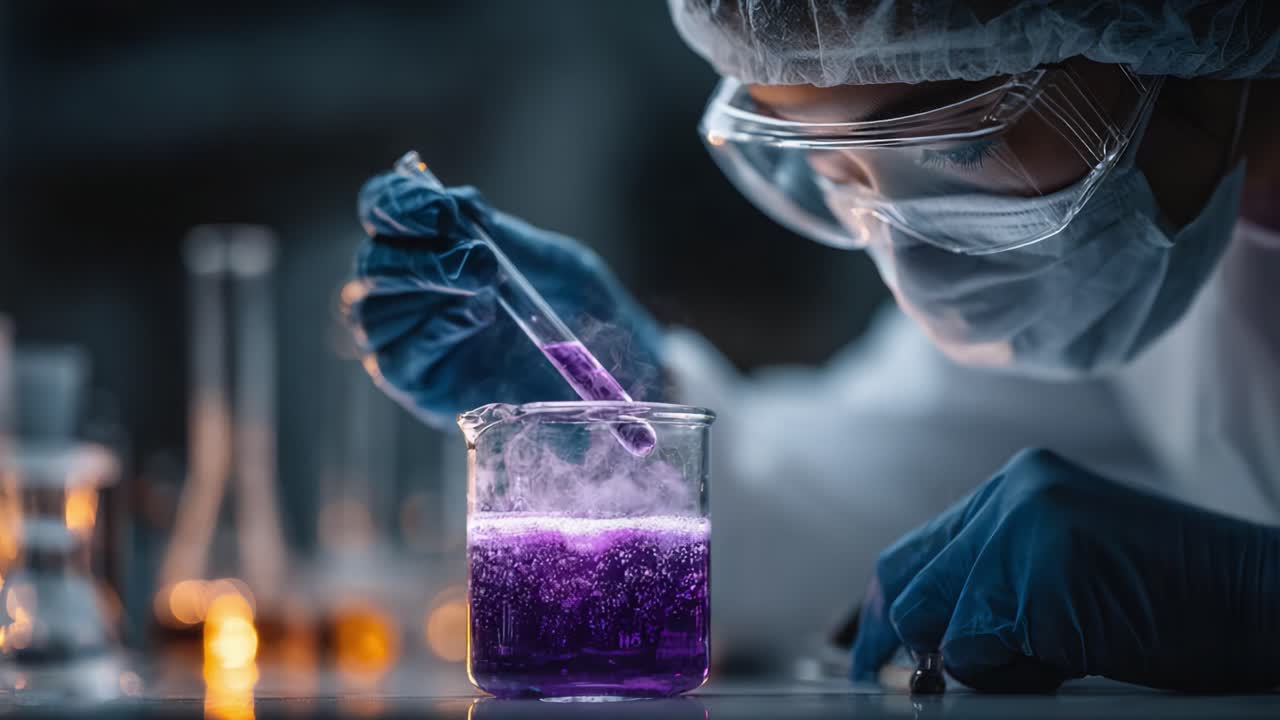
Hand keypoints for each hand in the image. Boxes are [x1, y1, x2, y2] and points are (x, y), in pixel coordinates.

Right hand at [345, 170, 664, 426]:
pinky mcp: (419, 388)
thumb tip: (458, 204)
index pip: (381, 210)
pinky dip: (434, 332)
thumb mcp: (551, 261)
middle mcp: (405, 293)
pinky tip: (476, 316)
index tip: (443, 209)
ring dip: (427, 288)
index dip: (398, 203)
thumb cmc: (581, 310)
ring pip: (372, 311)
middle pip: (373, 264)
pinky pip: (396, 360)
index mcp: (428, 247)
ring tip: (486, 287)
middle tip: (480, 260)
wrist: (616, 370)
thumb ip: (503, 234)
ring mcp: (406, 343)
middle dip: (422, 256)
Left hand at [852, 448, 1279, 692]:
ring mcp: (1030, 525)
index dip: (872, 605)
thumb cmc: (1167, 604)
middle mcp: (1014, 490)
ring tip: (1051, 661)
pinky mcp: (1045, 573)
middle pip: (909, 578)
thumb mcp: (1061, 579)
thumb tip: (916, 647)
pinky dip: (1015, 674)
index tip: (844, 644)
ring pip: (942, 621)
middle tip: (898, 684)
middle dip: (894, 641)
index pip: (914, 548)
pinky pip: (983, 648)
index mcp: (1016, 485)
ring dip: (980, 664)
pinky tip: (1078, 654)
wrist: (1260, 604)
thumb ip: (988, 591)